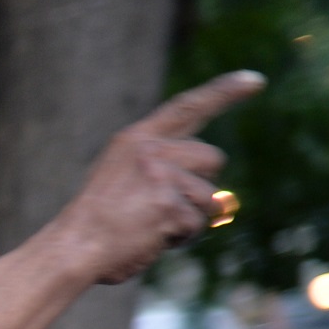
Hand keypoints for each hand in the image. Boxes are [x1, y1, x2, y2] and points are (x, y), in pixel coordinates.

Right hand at [44, 71, 263, 285]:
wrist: (73, 248)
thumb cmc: (98, 221)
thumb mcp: (123, 177)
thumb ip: (163, 169)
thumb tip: (223, 201)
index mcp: (136, 139)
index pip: (188, 107)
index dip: (224, 92)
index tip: (255, 80)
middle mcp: (150, 150)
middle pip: (211, 157)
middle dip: (200, 184)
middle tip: (162, 205)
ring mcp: (160, 176)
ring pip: (209, 196)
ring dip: (190, 217)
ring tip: (150, 225)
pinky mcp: (169, 205)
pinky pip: (196, 225)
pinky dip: (179, 238)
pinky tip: (150, 238)